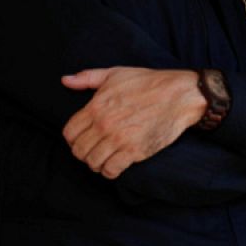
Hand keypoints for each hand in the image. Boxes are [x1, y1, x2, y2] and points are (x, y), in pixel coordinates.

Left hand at [62, 68, 205, 178]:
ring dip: (96, 164)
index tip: (82, 139)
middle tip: (94, 151)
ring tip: (104, 159)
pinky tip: (115, 165)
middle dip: (84, 153)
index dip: (73, 139)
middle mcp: (104, 125)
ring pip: (93, 162)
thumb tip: (65, 80)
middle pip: (79, 150)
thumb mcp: (115, 73)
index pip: (70, 133)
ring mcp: (119, 140)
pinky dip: (110, 171)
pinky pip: (112, 170)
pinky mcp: (135, 151)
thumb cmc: (149, 82)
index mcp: (95, 107)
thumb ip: (87, 77)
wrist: (180, 95)